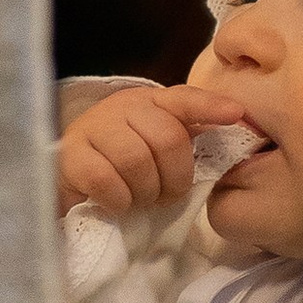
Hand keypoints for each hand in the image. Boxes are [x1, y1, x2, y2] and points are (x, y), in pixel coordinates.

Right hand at [57, 82, 217, 219]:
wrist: (68, 176)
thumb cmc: (121, 164)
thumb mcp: (155, 147)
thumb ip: (186, 140)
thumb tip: (233, 134)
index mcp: (149, 102)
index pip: (183, 98)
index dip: (209, 106)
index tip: (235, 114)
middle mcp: (121, 107)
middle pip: (167, 138)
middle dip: (174, 178)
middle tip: (166, 196)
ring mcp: (92, 127)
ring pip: (136, 161)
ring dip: (145, 192)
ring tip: (140, 200)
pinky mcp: (70, 154)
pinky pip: (106, 180)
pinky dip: (119, 200)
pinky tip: (117, 203)